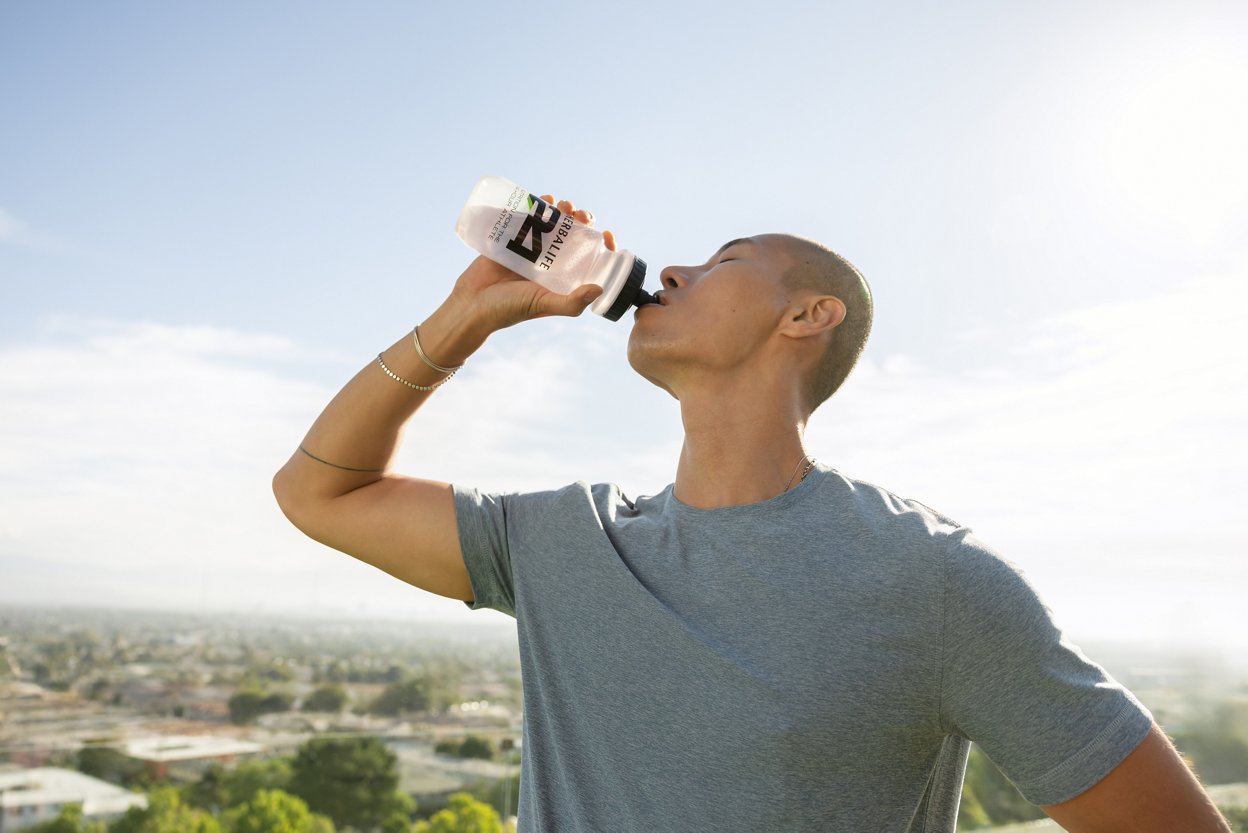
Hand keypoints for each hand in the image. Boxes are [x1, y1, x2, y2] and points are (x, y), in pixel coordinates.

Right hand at [449, 196, 618, 333]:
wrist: (471, 303)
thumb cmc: (508, 309)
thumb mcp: (543, 304)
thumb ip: (570, 303)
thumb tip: (599, 288)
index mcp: (563, 280)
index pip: (590, 260)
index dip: (602, 246)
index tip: (605, 233)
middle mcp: (551, 264)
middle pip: (574, 237)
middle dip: (582, 221)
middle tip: (579, 214)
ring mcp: (532, 250)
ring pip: (553, 225)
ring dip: (562, 211)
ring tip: (562, 204)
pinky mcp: (512, 240)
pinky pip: (529, 219)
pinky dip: (538, 206)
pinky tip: (545, 199)